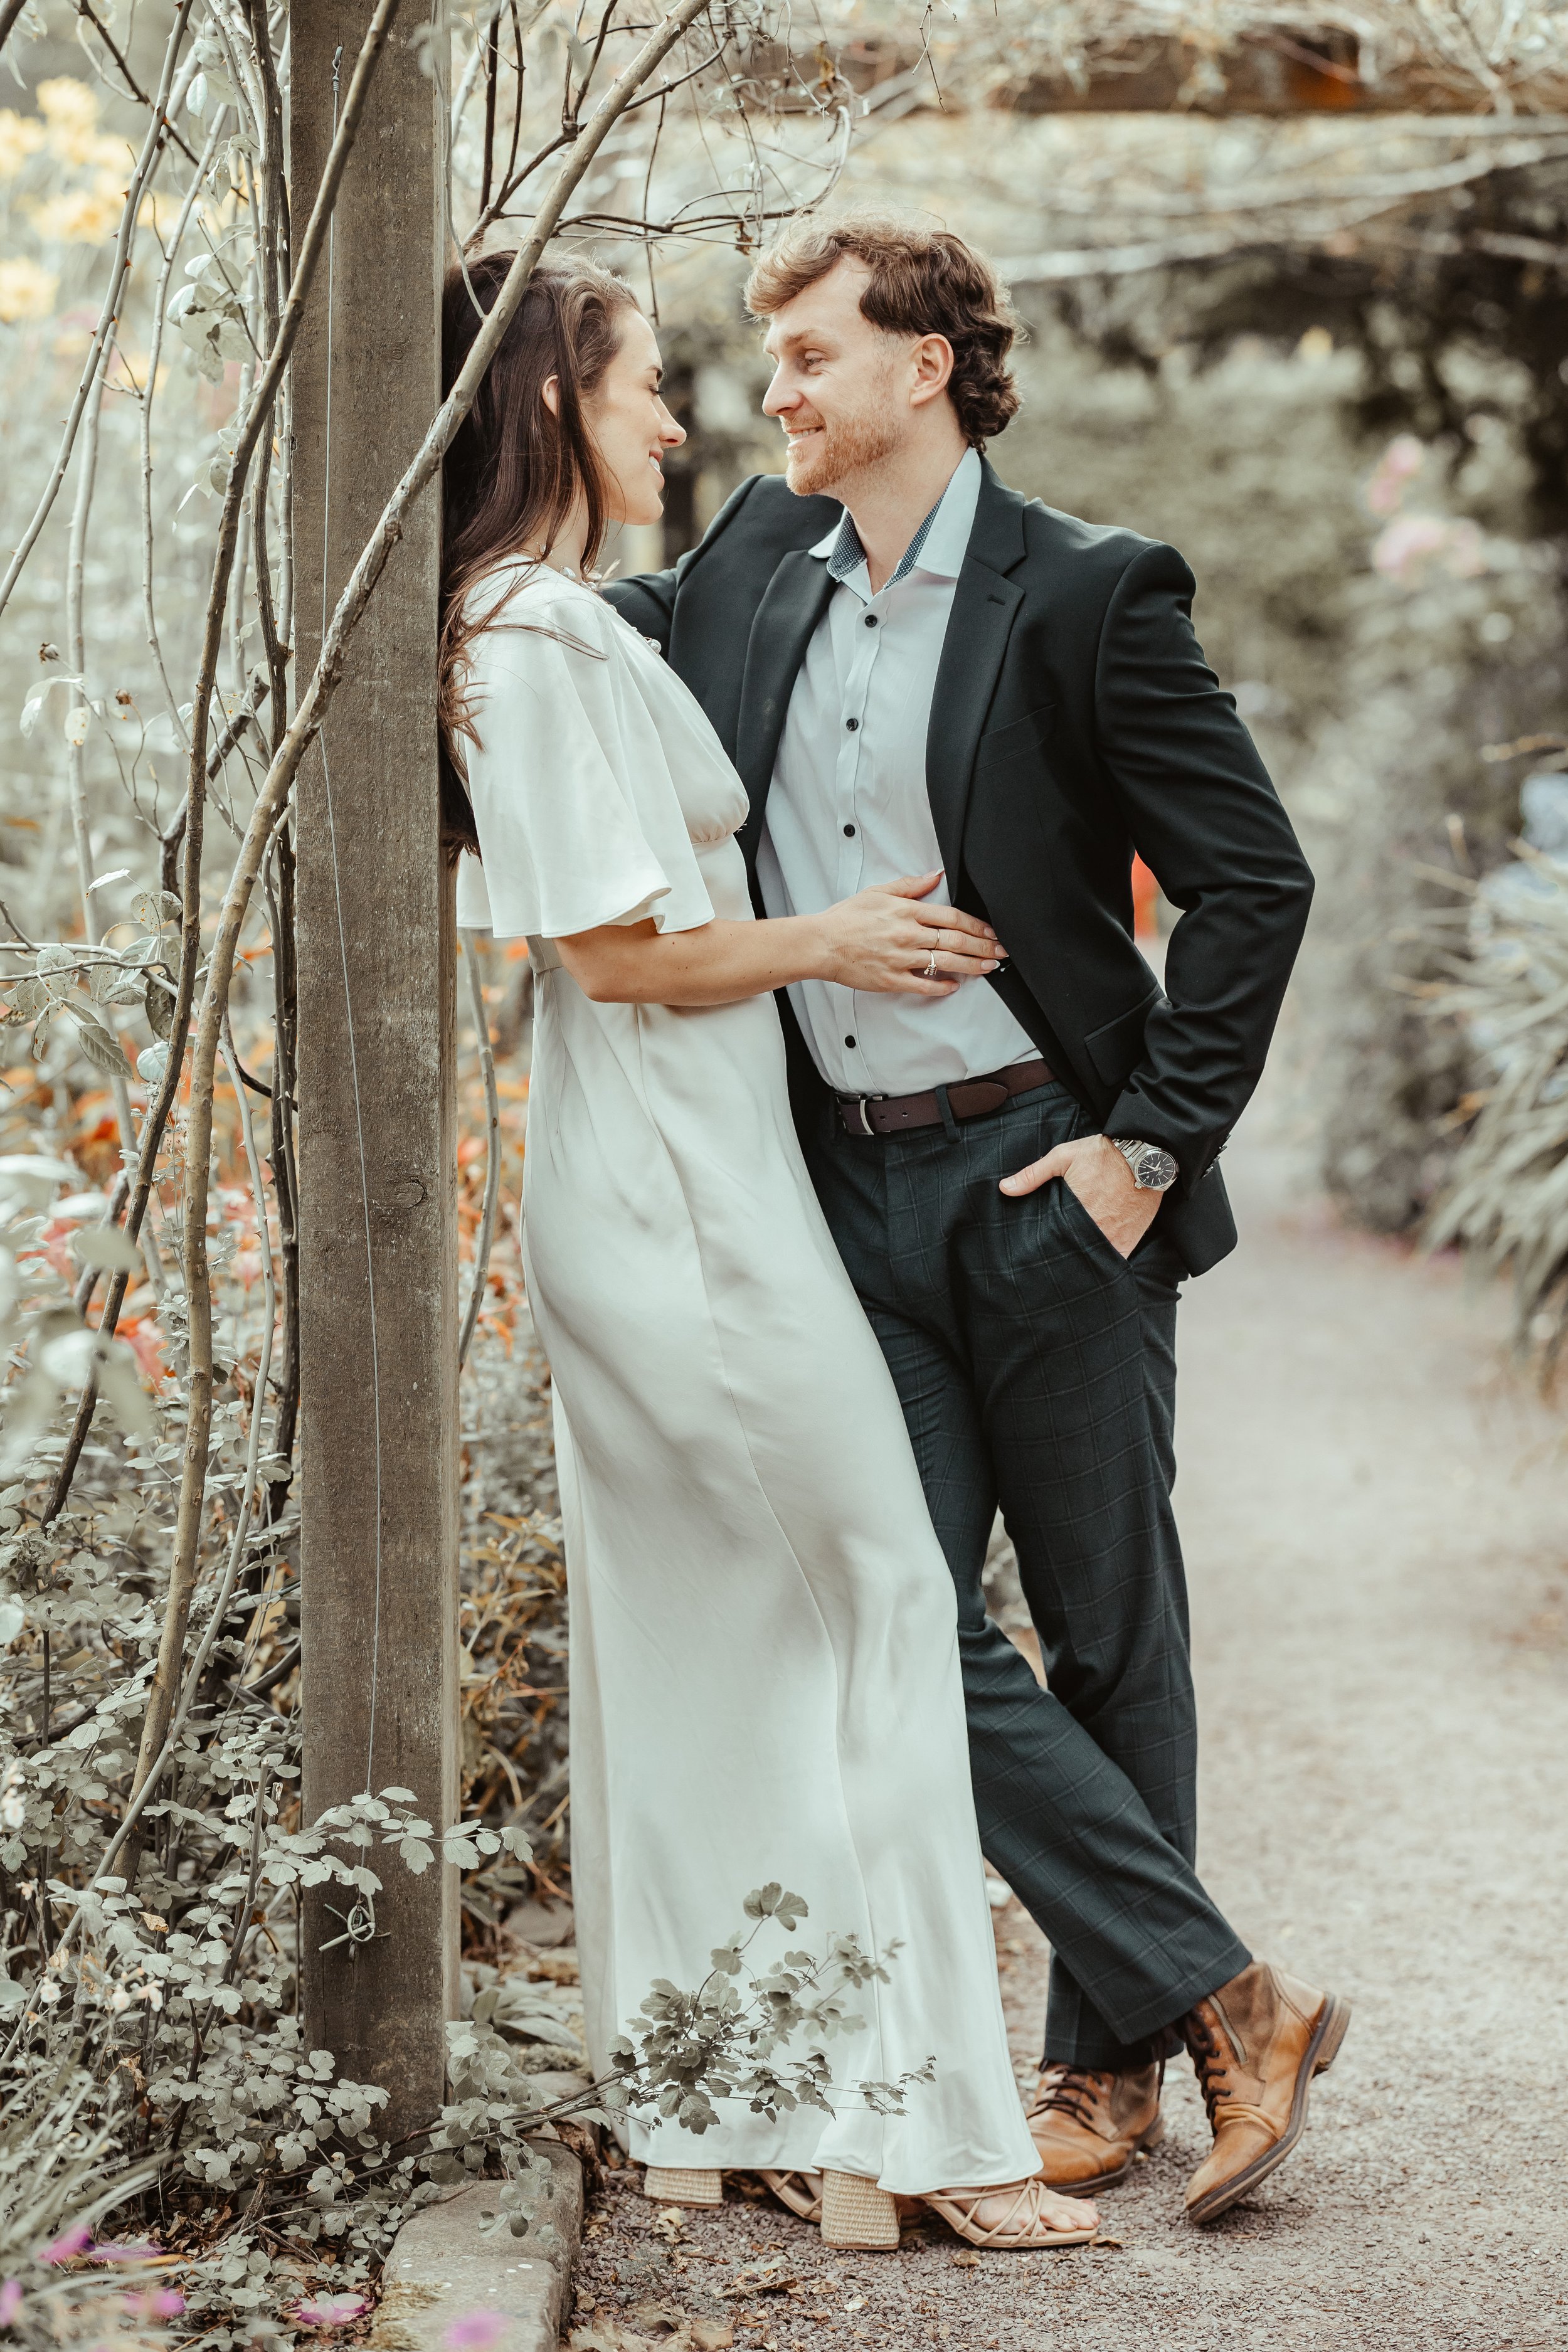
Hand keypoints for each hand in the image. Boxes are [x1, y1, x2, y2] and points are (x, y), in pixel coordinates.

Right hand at [815, 871, 1006, 997]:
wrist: (822, 943)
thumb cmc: (847, 918)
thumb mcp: (878, 892)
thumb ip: (910, 885)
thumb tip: (936, 875)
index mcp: (907, 911)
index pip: (952, 917)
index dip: (976, 925)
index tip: (991, 932)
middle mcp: (908, 934)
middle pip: (956, 941)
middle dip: (983, 947)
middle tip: (1001, 952)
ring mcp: (901, 958)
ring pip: (945, 963)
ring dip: (971, 966)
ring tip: (988, 968)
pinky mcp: (892, 979)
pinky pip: (923, 985)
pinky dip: (941, 986)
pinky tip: (953, 986)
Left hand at [998, 1132, 1161, 1258]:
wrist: (1147, 1153)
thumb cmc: (1103, 1153)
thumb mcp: (1063, 1156)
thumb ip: (1033, 1174)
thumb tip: (1004, 1188)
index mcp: (1075, 1212)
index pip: (1054, 1240)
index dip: (1046, 1247)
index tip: (1037, 1251)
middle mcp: (1096, 1230)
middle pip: (1073, 1253)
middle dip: (1063, 1256)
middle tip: (1051, 1260)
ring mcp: (1115, 1238)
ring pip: (1093, 1259)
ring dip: (1083, 1260)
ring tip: (1071, 1262)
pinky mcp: (1131, 1239)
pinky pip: (1115, 1258)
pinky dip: (1104, 1260)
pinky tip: (1094, 1261)